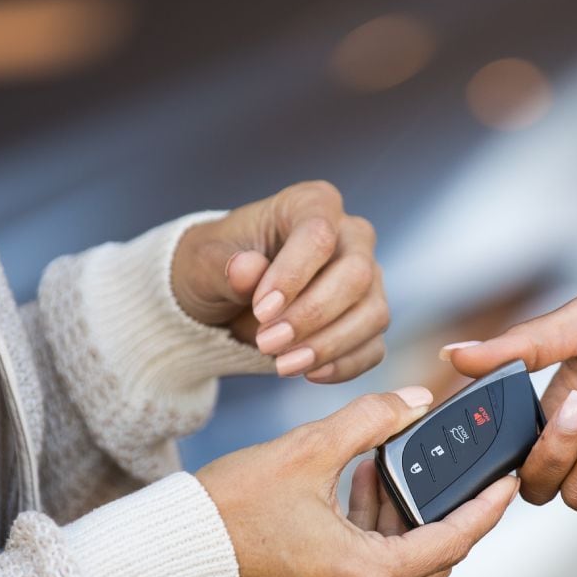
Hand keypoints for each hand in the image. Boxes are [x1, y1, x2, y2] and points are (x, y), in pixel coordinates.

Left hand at [171, 180, 388, 382]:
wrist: (225, 301)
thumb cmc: (217, 267)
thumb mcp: (203, 263)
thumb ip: (223, 266)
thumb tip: (246, 269)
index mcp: (312, 204)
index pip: (319, 234)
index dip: (293, 275)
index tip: (260, 310)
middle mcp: (351, 237)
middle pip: (356, 275)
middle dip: (312, 315)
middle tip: (267, 342)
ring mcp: (367, 280)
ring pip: (372, 314)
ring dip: (328, 345)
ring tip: (282, 365)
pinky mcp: (367, 320)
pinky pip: (372, 347)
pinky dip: (343, 365)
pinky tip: (307, 373)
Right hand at [196, 387, 516, 576]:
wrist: (167, 559)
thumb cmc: (227, 508)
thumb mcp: (305, 450)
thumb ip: (370, 420)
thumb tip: (415, 401)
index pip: (451, 543)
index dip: (483, 509)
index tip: (506, 484)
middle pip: (430, 564)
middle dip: (435, 513)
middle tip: (437, 469)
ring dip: (399, 529)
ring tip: (375, 474)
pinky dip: (371, 552)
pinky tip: (352, 504)